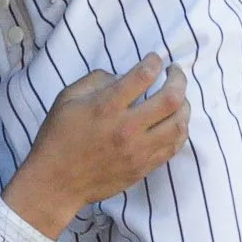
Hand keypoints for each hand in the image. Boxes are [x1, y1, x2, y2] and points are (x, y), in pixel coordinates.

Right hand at [5, 55, 191, 237]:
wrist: (56, 183)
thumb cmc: (58, 137)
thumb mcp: (67, 98)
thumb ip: (96, 80)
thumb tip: (122, 76)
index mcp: (106, 107)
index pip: (143, 76)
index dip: (154, 61)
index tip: (155, 59)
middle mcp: (126, 128)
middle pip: (171, 99)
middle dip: (179, 79)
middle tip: (175, 73)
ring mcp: (138, 151)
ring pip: (179, 124)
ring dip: (184, 106)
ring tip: (179, 98)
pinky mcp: (143, 168)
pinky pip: (173, 147)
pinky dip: (179, 130)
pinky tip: (175, 121)